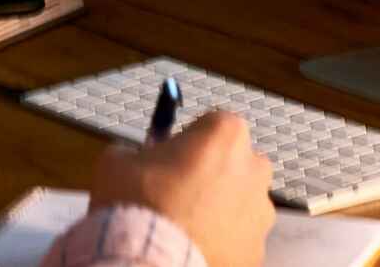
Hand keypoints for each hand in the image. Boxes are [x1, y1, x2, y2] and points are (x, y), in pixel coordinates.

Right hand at [90, 112, 273, 266]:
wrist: (150, 264)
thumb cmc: (139, 204)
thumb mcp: (119, 161)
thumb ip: (137, 152)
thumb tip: (136, 158)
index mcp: (226, 134)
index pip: (210, 126)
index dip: (187, 142)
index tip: (169, 160)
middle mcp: (254, 169)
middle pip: (234, 163)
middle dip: (211, 174)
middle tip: (177, 193)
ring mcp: (260, 214)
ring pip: (240, 204)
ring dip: (219, 210)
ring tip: (184, 227)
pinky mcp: (256, 252)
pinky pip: (238, 240)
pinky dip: (220, 243)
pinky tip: (193, 248)